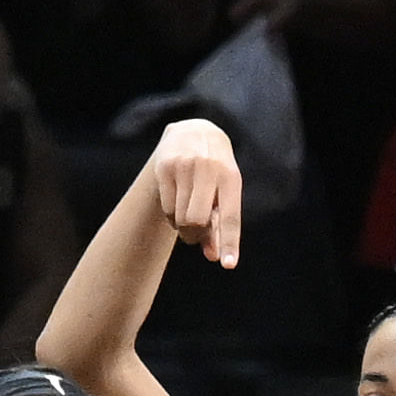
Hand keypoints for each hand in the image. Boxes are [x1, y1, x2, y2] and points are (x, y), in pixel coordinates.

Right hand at [145, 117, 242, 266]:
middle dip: (195, 235)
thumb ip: (219, 225)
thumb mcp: (224, 192)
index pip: (230, 216)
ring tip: (187, 212)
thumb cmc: (215, 171)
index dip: (229, 242)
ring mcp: (184, 166)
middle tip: (195, 234)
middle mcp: (208, 169)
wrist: (194, 131)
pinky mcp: (164, 167)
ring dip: (183, 226)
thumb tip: (215, 257)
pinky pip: (167, 209)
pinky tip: (177, 203)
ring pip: (180, 218)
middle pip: (196, 222)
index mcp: (230, 177)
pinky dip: (172, 216)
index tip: (227, 264)